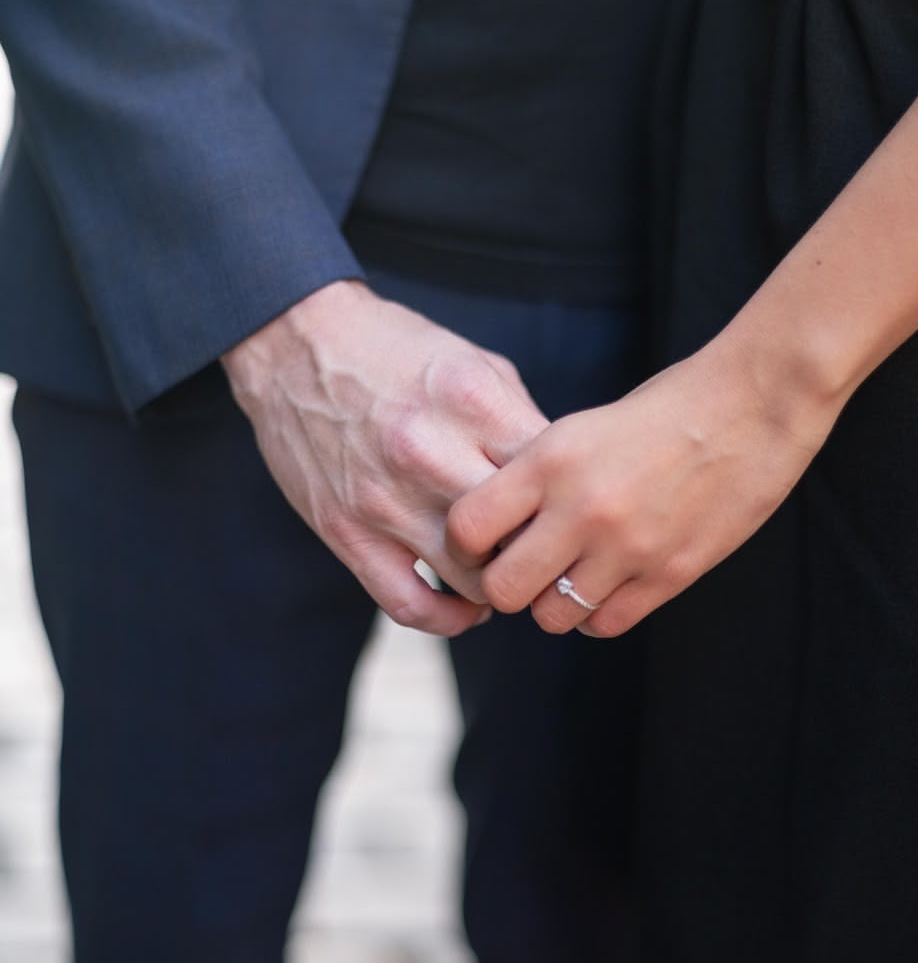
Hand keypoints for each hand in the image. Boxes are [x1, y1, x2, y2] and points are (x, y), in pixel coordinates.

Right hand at [222, 279, 548, 635]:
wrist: (296, 344)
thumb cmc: (397, 352)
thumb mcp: (476, 364)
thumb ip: (521, 423)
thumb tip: (566, 482)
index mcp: (472, 403)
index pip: (552, 477)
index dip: (573, 502)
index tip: (576, 510)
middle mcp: (429, 453)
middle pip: (520, 534)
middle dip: (545, 548)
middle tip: (553, 550)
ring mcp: (384, 499)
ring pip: (474, 580)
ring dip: (502, 585)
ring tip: (513, 572)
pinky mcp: (346, 533)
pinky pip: (410, 605)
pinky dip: (450, 618)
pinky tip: (467, 605)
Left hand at [445, 339, 839, 636]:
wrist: (753, 405)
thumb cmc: (665, 409)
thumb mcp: (582, 429)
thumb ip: (536, 478)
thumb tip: (497, 530)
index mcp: (551, 460)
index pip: (467, 528)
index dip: (466, 545)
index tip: (484, 542)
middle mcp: (582, 507)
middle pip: (503, 588)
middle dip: (508, 584)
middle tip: (527, 568)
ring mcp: (627, 547)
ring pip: (551, 616)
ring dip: (555, 602)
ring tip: (574, 574)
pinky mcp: (669, 574)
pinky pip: (604, 624)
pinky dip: (597, 613)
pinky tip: (609, 585)